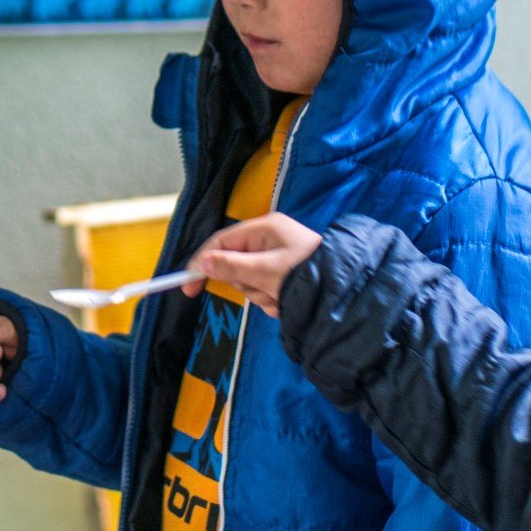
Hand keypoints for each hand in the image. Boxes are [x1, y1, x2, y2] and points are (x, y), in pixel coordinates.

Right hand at [187, 212, 322, 317]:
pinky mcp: (283, 275)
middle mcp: (268, 240)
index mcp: (264, 228)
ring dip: (261, 295)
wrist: (342, 294)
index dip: (203, 262)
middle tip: (264, 291)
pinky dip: (271, 300)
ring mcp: (276, 258)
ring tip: (280, 298)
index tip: (188, 286)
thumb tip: (203, 263)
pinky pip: (263, 290)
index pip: (221, 241)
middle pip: (234, 264)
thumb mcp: (266, 271)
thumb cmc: (306, 274)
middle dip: (246, 284)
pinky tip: (286, 302)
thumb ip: (232, 267)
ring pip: (248, 281)